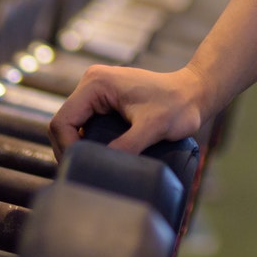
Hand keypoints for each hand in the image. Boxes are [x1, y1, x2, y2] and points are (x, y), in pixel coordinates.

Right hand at [48, 61, 210, 159]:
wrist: (194, 93)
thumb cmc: (177, 106)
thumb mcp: (152, 128)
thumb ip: (126, 147)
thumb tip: (102, 168)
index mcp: (95, 83)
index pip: (62, 122)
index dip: (66, 149)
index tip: (83, 168)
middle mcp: (91, 83)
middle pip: (64, 124)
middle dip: (70, 150)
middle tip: (84, 173)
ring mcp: (97, 92)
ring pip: (73, 126)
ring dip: (78, 148)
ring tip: (90, 169)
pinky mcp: (105, 101)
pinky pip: (85, 125)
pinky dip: (87, 142)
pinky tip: (97, 158)